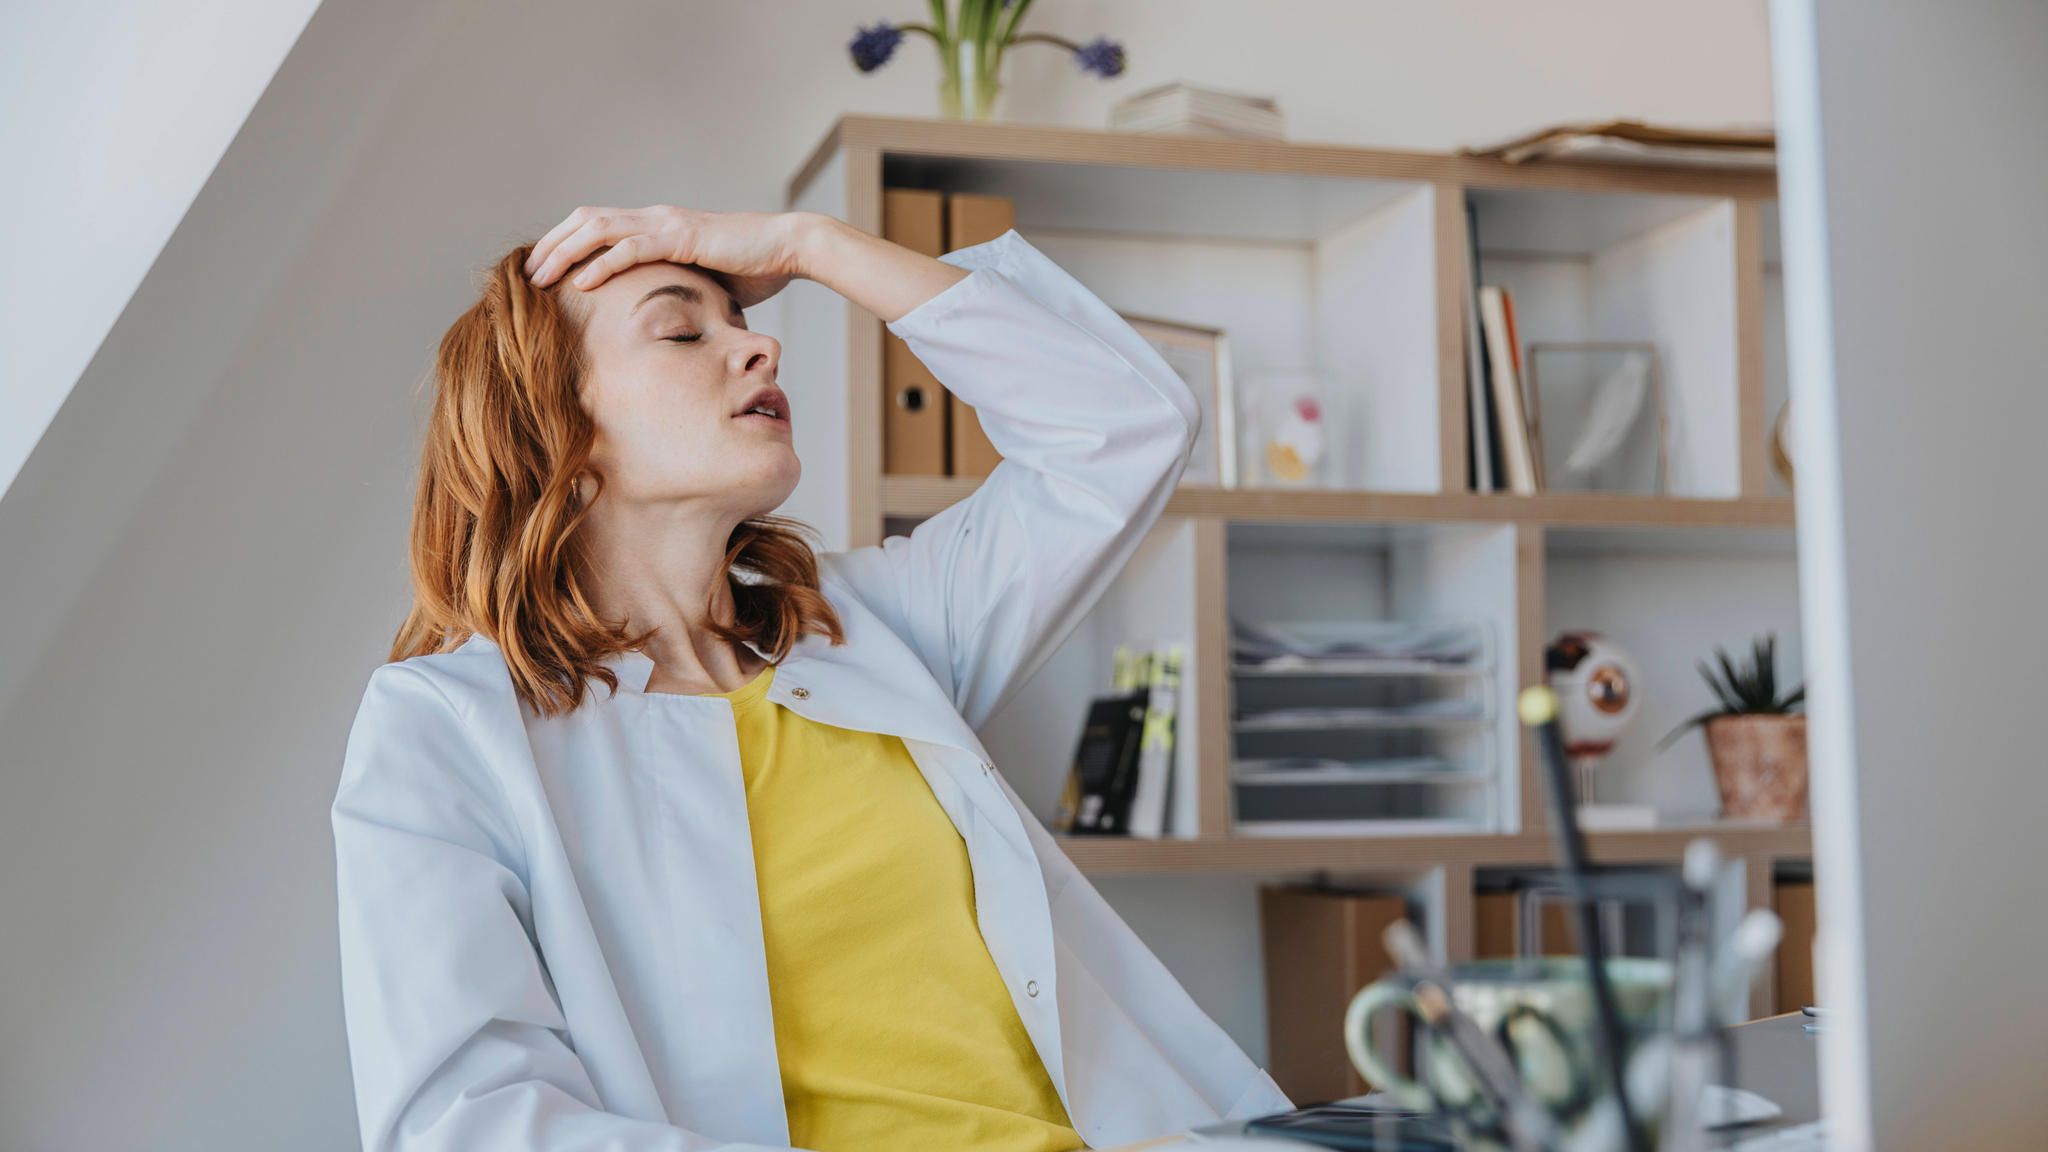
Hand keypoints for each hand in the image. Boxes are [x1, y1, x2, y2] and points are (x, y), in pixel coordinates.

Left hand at [524, 205, 816, 308]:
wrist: (789, 247)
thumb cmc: (755, 266)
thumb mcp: (707, 280)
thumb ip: (681, 288)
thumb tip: (668, 316)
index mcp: (658, 224)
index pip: (597, 225)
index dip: (565, 244)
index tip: (542, 270)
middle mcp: (655, 217)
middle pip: (585, 221)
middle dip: (551, 246)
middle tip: (525, 275)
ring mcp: (667, 224)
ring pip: (598, 229)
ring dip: (564, 253)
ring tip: (540, 278)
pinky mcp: (681, 238)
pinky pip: (631, 248)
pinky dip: (602, 264)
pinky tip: (581, 282)